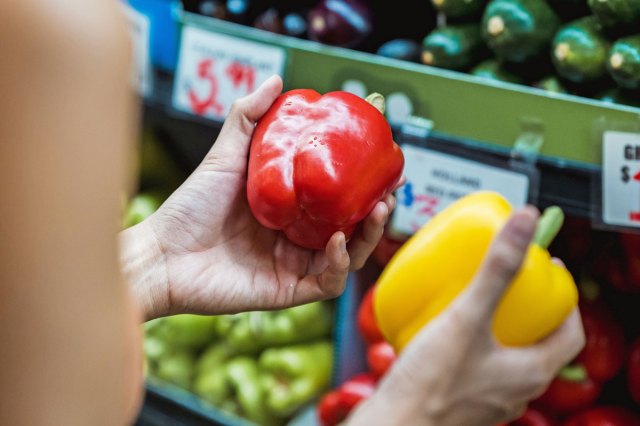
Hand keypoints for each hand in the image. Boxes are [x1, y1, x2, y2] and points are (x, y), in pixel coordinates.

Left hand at [121, 76, 395, 319]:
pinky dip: (338, 263)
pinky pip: (327, 282)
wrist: (163, 253)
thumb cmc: (191, 205)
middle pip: (351, 229)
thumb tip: (278, 79)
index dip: (362, 185)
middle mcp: (296, 239)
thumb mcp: (227, 155)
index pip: (337, 199)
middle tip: (389, 191)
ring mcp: (294, 266)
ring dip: (368, 237)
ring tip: (377, 209)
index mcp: (289, 210)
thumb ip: (249, 117)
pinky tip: (338, 240)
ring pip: (348, 256)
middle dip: (376, 213)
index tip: (380, 162)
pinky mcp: (287, 290)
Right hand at [348, 207, 584, 425]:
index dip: (563, 299)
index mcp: (531, 372)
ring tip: (473, 297)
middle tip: (505, 279)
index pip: (569, 333)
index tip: (547, 271)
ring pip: (504, 354)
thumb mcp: (468, 319)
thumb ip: (497, 270)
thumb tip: (524, 223)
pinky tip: (442, 328)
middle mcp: (514, 389)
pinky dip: (469, 341)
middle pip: (535, 340)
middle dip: (524, 306)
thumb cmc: (431, 386)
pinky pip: (475, 365)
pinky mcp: (460, 399)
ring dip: (496, 324)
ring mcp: (487, 397)